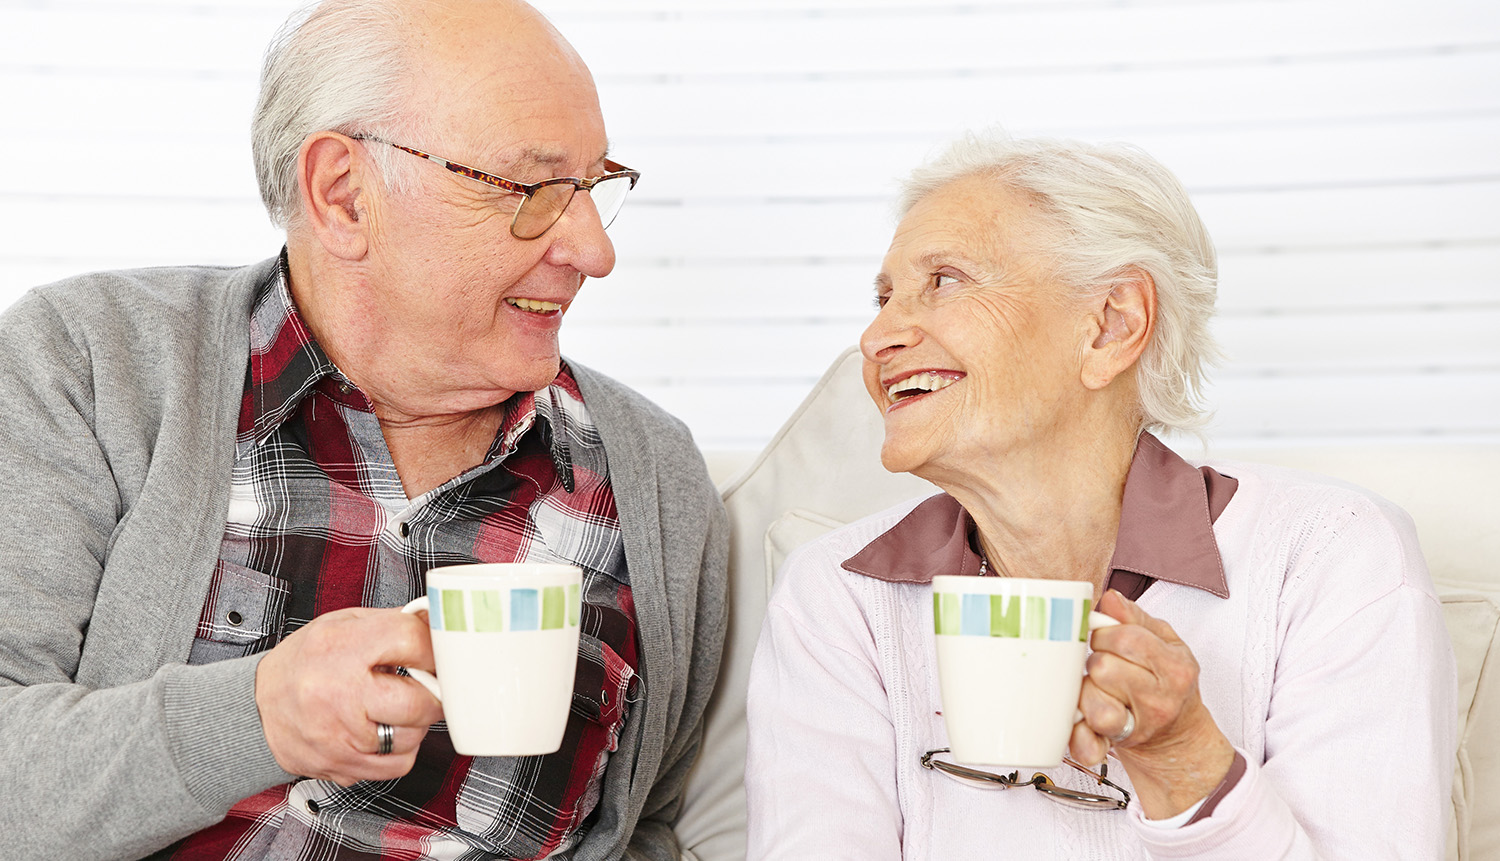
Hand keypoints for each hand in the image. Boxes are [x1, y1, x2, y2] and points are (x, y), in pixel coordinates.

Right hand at [255, 606, 444, 785]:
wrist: (257, 708)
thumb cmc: (305, 663)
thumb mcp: (343, 625)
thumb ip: (393, 622)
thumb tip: (437, 623)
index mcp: (340, 647)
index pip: (412, 642)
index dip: (433, 647)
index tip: (434, 653)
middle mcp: (339, 693)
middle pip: (420, 700)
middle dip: (433, 693)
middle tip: (427, 685)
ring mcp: (340, 735)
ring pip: (412, 736)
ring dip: (416, 722)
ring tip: (397, 707)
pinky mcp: (341, 765)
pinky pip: (398, 764)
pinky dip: (401, 749)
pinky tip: (385, 730)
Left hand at [1071, 590, 1234, 818]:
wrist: (1178, 736)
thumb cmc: (1166, 682)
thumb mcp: (1165, 642)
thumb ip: (1135, 618)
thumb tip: (1109, 599)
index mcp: (1174, 668)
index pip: (1127, 638)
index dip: (1104, 633)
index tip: (1101, 638)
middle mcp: (1160, 700)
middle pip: (1104, 668)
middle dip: (1095, 661)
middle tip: (1101, 665)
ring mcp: (1139, 728)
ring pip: (1094, 705)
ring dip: (1086, 693)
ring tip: (1096, 690)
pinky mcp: (1116, 748)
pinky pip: (1089, 746)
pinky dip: (1078, 737)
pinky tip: (1078, 725)